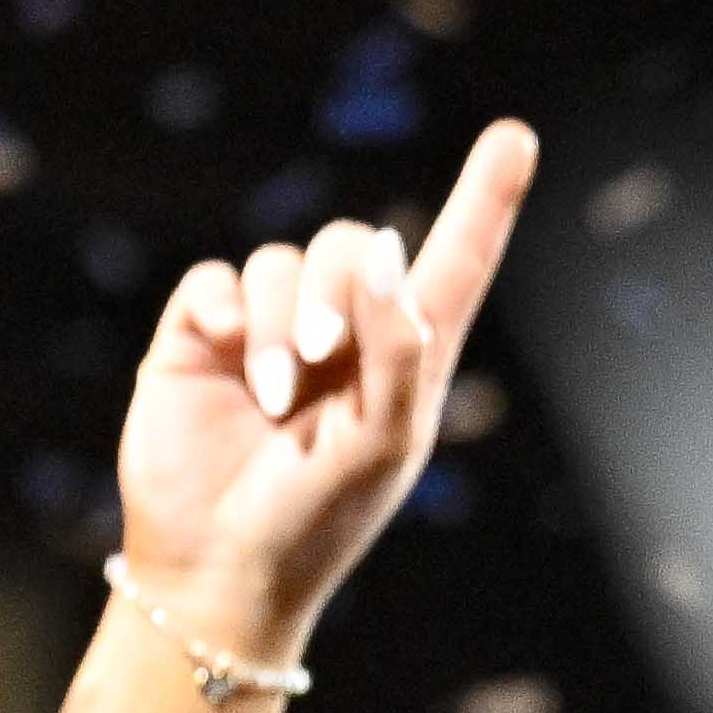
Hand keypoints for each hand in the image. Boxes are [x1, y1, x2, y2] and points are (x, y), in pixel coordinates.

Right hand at [114, 116, 537, 664]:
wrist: (217, 575)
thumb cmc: (315, 521)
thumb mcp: (383, 444)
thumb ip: (400, 346)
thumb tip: (381, 247)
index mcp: (404, 358)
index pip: (452, 262)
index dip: (483, 198)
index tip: (515, 136)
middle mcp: (339, 334)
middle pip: (349, 244)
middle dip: (339, 289)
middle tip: (324, 358)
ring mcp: (264, 333)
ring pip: (280, 263)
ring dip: (280, 324)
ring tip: (272, 397)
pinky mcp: (198, 340)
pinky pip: (215, 279)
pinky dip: (225, 307)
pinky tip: (224, 350)